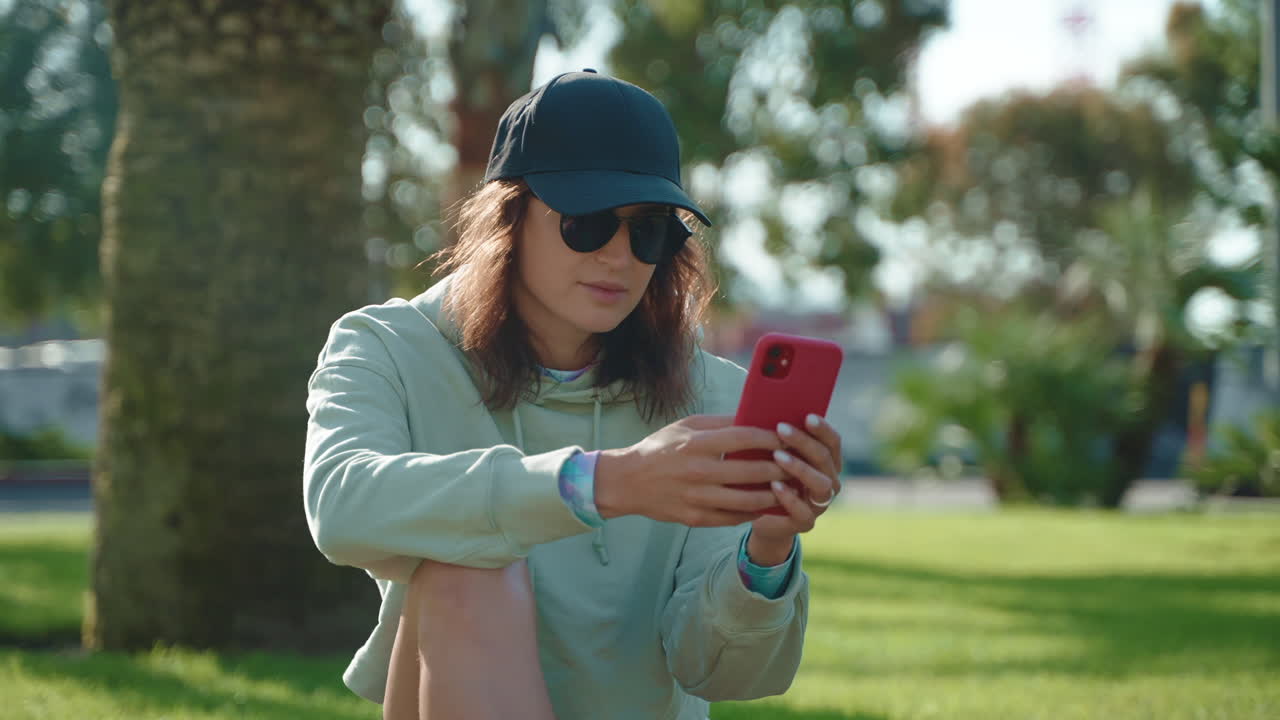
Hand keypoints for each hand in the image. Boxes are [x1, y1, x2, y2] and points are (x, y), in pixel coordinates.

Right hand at [595, 415, 787, 526]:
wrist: (628, 482)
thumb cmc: (660, 449)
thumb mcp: (685, 426)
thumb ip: (719, 422)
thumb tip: (754, 416)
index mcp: (696, 443)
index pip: (744, 438)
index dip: (771, 437)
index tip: (788, 437)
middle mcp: (698, 472)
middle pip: (752, 471)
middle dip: (781, 467)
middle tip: (797, 464)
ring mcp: (697, 498)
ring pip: (749, 500)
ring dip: (774, 493)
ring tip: (788, 486)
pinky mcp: (696, 518)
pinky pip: (734, 518)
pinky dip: (755, 512)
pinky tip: (767, 504)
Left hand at [749, 414, 842, 557]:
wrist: (762, 516)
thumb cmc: (767, 477)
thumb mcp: (772, 456)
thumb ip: (778, 439)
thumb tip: (766, 412)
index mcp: (827, 462)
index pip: (833, 442)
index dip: (822, 429)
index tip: (807, 416)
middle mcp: (830, 481)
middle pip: (824, 458)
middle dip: (803, 442)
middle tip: (781, 428)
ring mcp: (820, 504)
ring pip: (820, 484)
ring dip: (799, 467)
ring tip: (777, 455)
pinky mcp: (806, 523)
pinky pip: (804, 511)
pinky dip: (789, 498)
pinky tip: (774, 485)